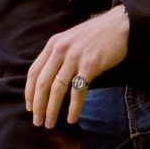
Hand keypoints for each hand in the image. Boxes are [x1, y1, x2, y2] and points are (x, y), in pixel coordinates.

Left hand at [25, 6, 129, 127]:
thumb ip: (58, 55)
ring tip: (50, 124)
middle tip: (37, 122)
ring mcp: (75, 57)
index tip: (29, 107)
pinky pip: (78, 91)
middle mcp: (61, 50)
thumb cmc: (96, 35)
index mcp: (53, 44)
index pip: (34, 72)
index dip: (30, 92)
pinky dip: (74, 107)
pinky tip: (71, 118)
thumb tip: (48, 80)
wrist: (120, 25)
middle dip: (38, 106)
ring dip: (51, 110)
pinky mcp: (91, 65)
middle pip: (42, 83)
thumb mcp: (70, 40)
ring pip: (57, 89)